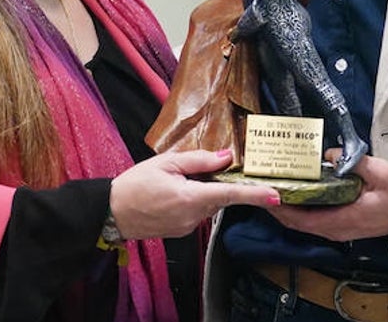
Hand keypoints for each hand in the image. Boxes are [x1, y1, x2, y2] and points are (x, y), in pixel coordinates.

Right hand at [110, 149, 279, 239]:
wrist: (111, 213)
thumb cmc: (135, 185)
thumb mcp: (166, 163)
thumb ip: (199, 160)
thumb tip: (226, 157)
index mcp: (190, 198)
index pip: (230, 195)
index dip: (255, 195)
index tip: (275, 196)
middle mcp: (193, 217)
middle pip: (219, 197)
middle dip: (217, 182)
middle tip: (198, 168)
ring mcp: (188, 227)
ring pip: (208, 204)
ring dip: (203, 190)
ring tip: (176, 180)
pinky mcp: (182, 230)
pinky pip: (197, 212)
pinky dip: (193, 199)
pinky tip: (173, 192)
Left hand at [269, 150, 387, 240]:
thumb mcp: (379, 172)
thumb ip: (353, 162)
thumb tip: (328, 155)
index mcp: (342, 220)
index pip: (301, 220)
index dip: (280, 208)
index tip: (266, 194)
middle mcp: (335, 229)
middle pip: (296, 223)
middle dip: (276, 207)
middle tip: (262, 187)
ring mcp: (337, 229)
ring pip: (303, 223)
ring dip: (286, 208)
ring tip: (274, 187)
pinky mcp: (341, 224)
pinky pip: (312, 219)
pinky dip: (299, 208)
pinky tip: (295, 192)